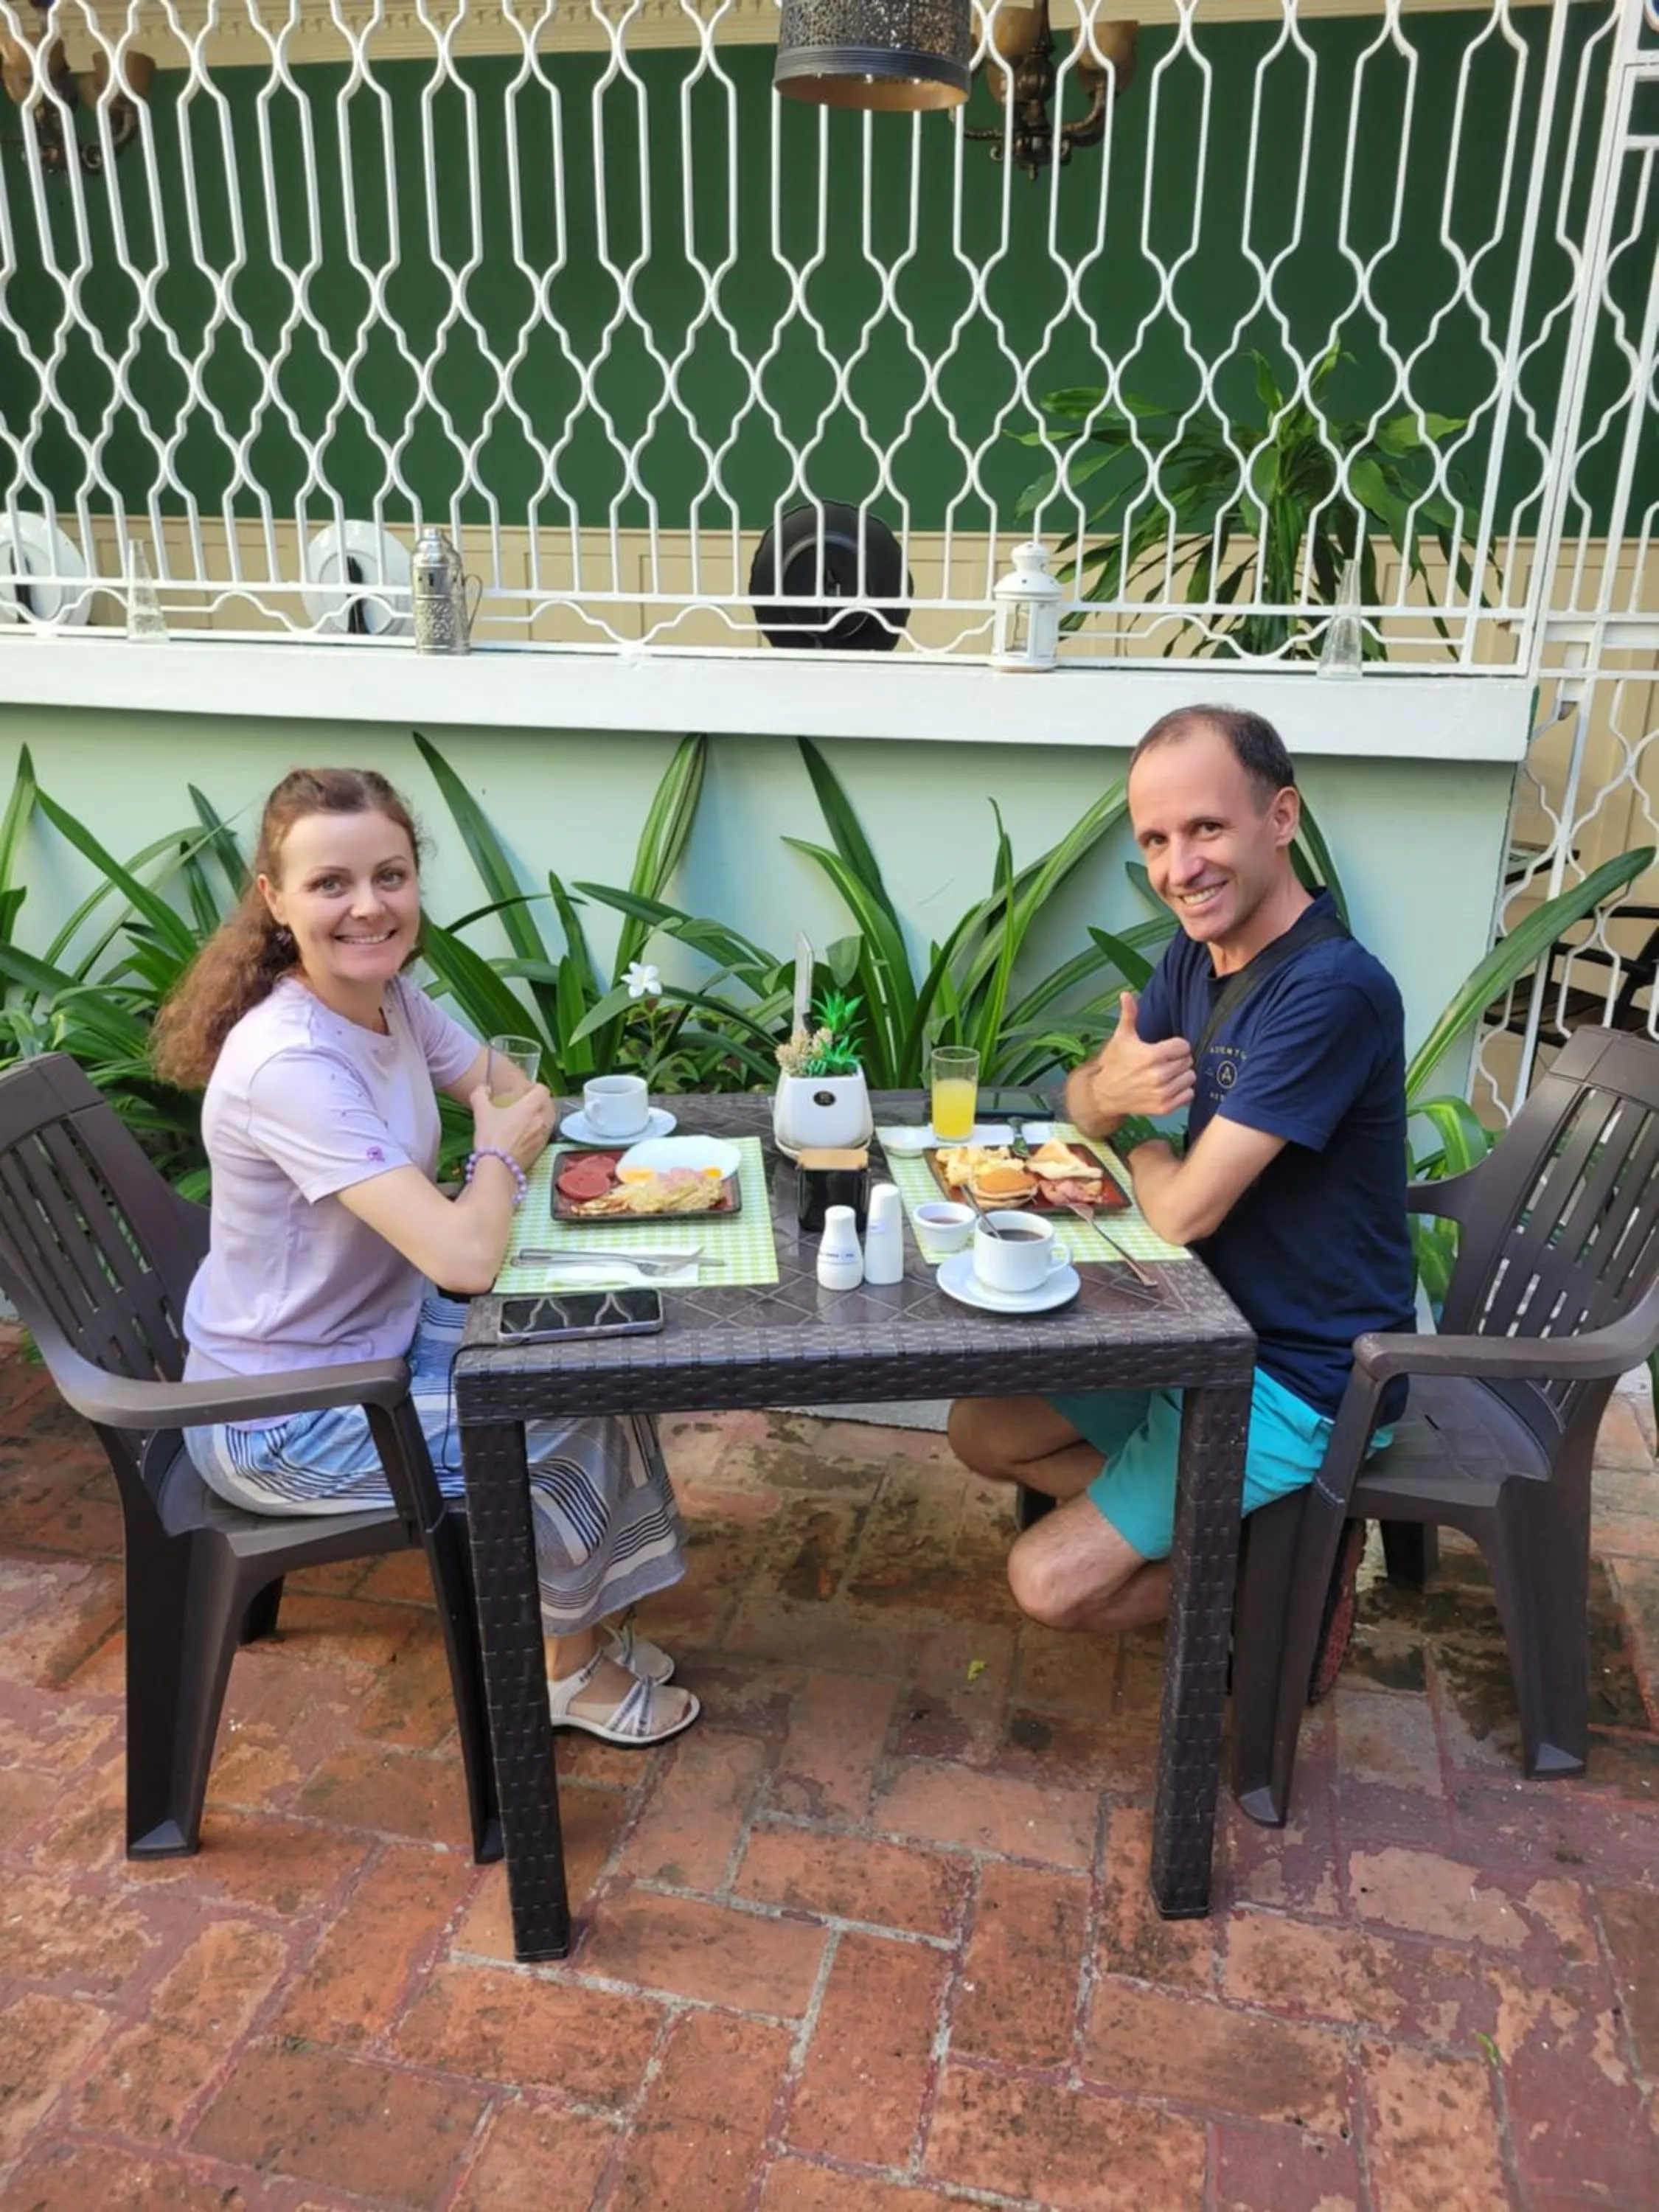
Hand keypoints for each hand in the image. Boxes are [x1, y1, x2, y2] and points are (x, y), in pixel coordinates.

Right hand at [470, 1082, 554, 1172]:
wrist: (498, 1167)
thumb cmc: (491, 1137)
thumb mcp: (481, 1112)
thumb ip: (480, 1094)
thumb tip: (484, 1089)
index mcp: (531, 1106)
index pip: (543, 1090)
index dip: (535, 1088)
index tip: (525, 1092)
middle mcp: (542, 1119)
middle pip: (548, 1104)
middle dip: (539, 1102)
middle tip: (525, 1105)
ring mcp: (544, 1135)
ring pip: (549, 1119)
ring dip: (541, 1116)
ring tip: (527, 1119)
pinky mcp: (543, 1149)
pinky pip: (545, 1133)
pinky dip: (539, 1130)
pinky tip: (526, 1135)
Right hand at [1084, 991, 1195, 1119]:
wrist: (1105, 1093)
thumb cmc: (1115, 1062)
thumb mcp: (1122, 1037)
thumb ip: (1129, 1015)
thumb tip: (1125, 994)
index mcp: (1151, 1055)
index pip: (1183, 1046)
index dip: (1176, 1045)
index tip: (1166, 1048)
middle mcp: (1159, 1075)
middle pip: (1188, 1061)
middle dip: (1179, 1060)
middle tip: (1164, 1062)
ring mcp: (1162, 1093)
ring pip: (1190, 1077)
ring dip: (1182, 1075)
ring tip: (1167, 1074)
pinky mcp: (1164, 1108)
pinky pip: (1188, 1095)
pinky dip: (1182, 1091)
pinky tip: (1169, 1087)